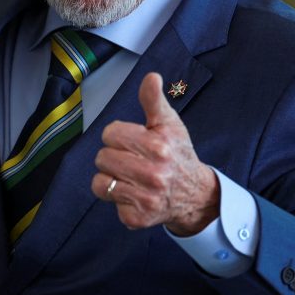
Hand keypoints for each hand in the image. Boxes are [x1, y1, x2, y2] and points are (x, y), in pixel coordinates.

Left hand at [91, 73, 218, 234]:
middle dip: (114, 156)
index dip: (118, 136)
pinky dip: (117, 198)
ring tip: (129, 176)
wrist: (195, 195)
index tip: (133, 141)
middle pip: (102, 157)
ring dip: (111, 178)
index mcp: (158, 147)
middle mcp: (153, 174)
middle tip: (132, 160)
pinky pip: (107, 201)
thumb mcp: (169, 124)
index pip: (110, 134)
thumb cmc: (178, 156)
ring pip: (100, 181)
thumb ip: (154, 100)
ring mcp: (145, 198)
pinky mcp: (137, 217)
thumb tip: (151, 77)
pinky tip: (133, 193)